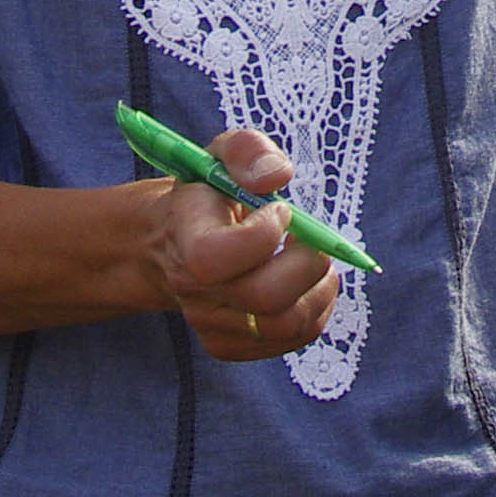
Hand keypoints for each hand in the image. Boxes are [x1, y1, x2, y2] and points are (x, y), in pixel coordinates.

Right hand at [141, 126, 338, 364]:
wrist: (175, 243)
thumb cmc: (207, 194)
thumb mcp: (220, 155)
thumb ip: (247, 151)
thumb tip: (277, 177)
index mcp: (186, 240)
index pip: (218, 257)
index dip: (263, 234)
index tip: (280, 209)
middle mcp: (195, 292)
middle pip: (265, 298)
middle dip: (307, 262)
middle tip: (308, 236)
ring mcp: (212, 325)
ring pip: (288, 324)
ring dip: (320, 285)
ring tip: (310, 255)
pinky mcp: (231, 345)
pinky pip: (295, 336)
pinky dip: (316, 305)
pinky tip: (304, 279)